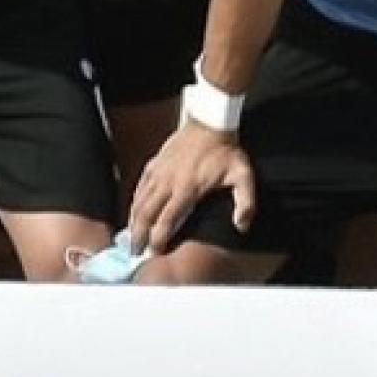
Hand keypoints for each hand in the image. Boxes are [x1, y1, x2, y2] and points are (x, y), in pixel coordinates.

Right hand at [126, 121, 252, 253]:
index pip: (165, 220)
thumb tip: (241, 226)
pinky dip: (134, 202)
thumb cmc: (226, 151)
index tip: (154, 253)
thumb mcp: (243, 176)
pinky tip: (133, 212)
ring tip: (130, 237)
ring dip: (133, 221)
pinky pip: (139, 187)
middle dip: (138, 235)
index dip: (158, 239)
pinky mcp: (154, 164)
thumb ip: (245, 202)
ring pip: (138, 201)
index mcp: (186, 189)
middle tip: (135, 252)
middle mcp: (167, 183)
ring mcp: (158, 172)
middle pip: (145, 214)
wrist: (210, 122)